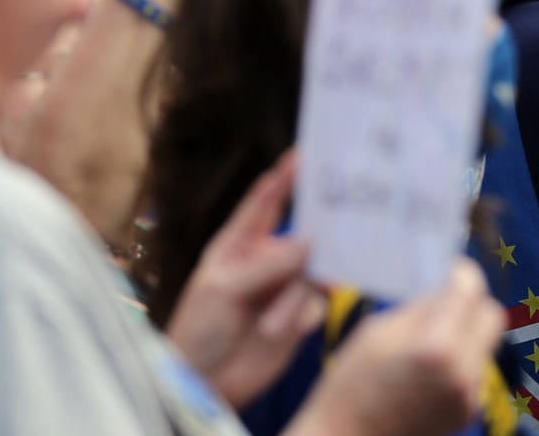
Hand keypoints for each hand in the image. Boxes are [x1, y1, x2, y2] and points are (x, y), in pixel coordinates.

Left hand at [166, 150, 324, 408]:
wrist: (206, 384)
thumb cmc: (199, 329)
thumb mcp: (223, 289)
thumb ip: (266, 264)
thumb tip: (309, 243)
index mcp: (238, 245)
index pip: (263, 203)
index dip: (283, 178)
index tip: (303, 154)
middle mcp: (267, 261)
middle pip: (301, 235)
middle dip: (315, 235)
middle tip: (339, 225)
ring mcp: (284, 288)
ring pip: (312, 273)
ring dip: (294, 297)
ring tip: (274, 322)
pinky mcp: (299, 315)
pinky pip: (315, 303)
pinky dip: (299, 316)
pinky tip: (282, 332)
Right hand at [291, 260, 504, 435]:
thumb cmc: (351, 384)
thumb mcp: (378, 330)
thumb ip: (421, 307)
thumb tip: (445, 288)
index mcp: (437, 346)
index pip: (471, 290)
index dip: (461, 273)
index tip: (450, 269)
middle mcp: (463, 372)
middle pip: (491, 315)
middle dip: (472, 301)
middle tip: (447, 298)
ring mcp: (469, 395)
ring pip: (485, 342)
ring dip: (466, 330)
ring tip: (432, 334)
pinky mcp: (467, 411)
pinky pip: (474, 368)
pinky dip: (460, 357)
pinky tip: (431, 364)